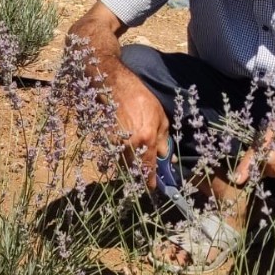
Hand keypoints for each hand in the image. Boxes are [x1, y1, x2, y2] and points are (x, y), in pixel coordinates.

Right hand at [110, 71, 170, 185]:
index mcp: (146, 140)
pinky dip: (123, 158)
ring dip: (132, 168)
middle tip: (146, 178)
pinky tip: (128, 154)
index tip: (153, 187)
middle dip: (140, 176)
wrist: (118, 87)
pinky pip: (117, 155)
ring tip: (138, 167)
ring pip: (124, 164)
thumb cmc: (143, 100)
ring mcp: (117, 143)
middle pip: (134, 170)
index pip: (149, 167)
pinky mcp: (108, 139)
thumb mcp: (161, 118)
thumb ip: (164, 140)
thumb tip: (166, 157)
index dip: (151, 180)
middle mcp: (130, 145)